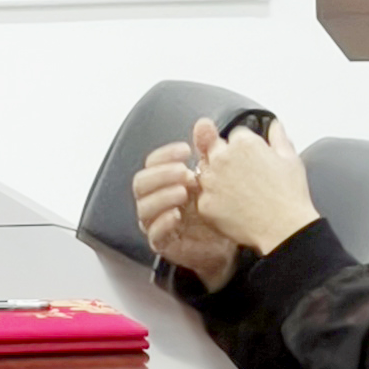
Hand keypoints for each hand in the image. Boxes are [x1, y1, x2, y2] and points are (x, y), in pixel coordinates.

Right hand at [130, 143, 240, 284]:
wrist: (228, 244)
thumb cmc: (216, 209)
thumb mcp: (215, 176)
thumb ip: (207, 150)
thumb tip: (203, 123)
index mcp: (164, 184)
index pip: (151, 164)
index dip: (164, 155)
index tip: (185, 150)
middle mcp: (156, 202)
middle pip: (141, 184)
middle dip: (161, 175)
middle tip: (183, 171)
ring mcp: (157, 223)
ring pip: (144, 208)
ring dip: (162, 197)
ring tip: (183, 192)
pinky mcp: (164, 244)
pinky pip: (154, 235)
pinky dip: (163, 224)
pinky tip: (177, 216)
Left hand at [190, 119, 320, 255]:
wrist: (283, 229)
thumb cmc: (290, 196)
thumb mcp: (291, 159)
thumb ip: (278, 137)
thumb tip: (274, 125)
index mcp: (243, 143)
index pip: (234, 135)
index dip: (243, 148)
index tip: (252, 160)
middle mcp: (222, 158)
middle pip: (214, 149)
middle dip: (224, 158)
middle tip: (242, 177)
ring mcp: (210, 182)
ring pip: (204, 172)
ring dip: (215, 179)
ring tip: (237, 194)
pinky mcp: (204, 204)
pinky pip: (202, 197)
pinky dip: (213, 202)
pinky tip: (231, 208)